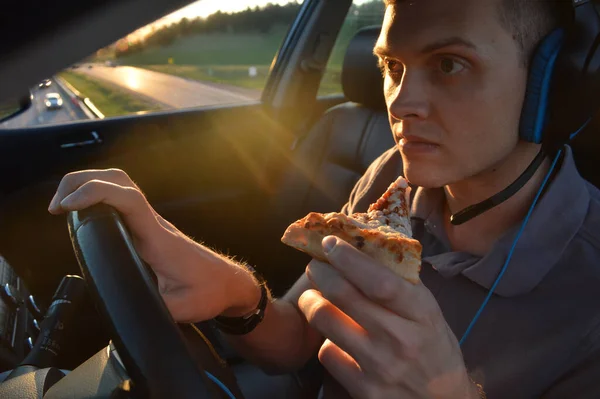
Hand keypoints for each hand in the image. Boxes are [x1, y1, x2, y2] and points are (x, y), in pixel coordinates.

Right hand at [48, 169, 259, 321]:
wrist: (228, 283)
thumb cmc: (209, 292)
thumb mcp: (181, 309)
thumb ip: (153, 310)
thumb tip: (125, 316)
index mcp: (159, 238)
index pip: (128, 201)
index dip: (96, 194)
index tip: (68, 204)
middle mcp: (153, 224)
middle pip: (120, 181)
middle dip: (83, 181)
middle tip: (57, 205)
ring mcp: (151, 223)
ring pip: (120, 186)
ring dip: (88, 185)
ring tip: (62, 205)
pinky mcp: (148, 229)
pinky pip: (121, 201)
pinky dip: (97, 197)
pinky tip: (83, 213)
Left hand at [298, 236, 478, 398]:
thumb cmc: (434, 349)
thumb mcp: (429, 313)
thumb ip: (402, 285)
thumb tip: (365, 249)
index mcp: (421, 313)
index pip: (380, 281)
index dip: (350, 259)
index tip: (331, 244)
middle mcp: (400, 338)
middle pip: (344, 295)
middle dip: (320, 273)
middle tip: (315, 266)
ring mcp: (380, 366)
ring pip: (326, 321)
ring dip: (311, 302)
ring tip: (312, 297)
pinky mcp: (364, 390)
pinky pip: (327, 353)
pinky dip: (324, 339)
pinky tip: (331, 336)